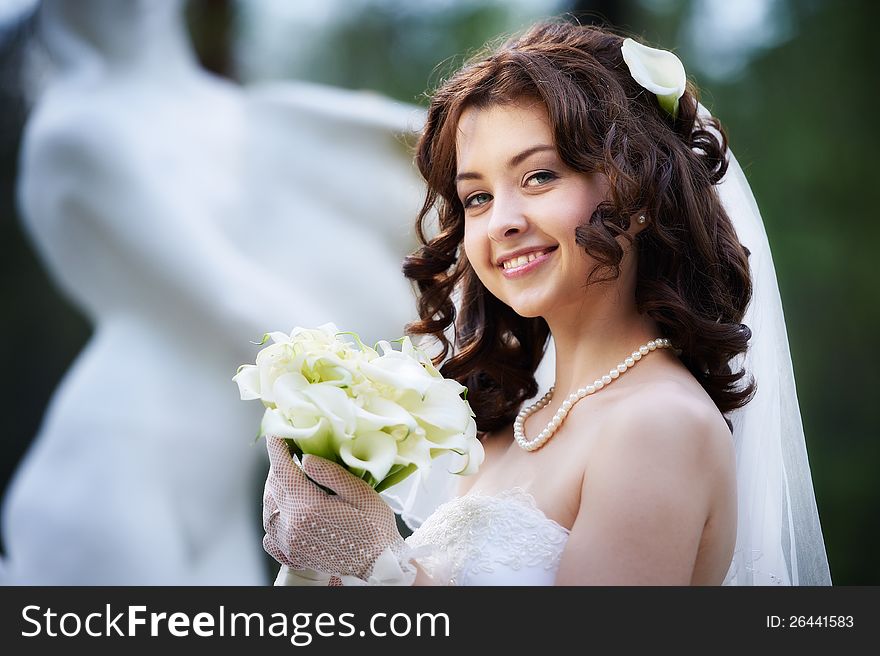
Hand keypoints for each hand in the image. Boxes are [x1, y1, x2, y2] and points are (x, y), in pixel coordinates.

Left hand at [262, 435, 407, 580]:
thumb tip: (304, 459)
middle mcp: (293, 526)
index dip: (277, 449)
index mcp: (309, 507)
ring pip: (269, 509)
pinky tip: (288, 510)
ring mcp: (290, 543)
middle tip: (290, 453)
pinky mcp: (293, 555)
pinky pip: (270, 533)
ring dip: (275, 490)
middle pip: (274, 487)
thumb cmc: (375, 526)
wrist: (378, 563)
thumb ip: (330, 474)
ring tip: (289, 478)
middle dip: (279, 466)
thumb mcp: (360, 493)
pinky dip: (274, 517)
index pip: (283, 470)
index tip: (275, 434)